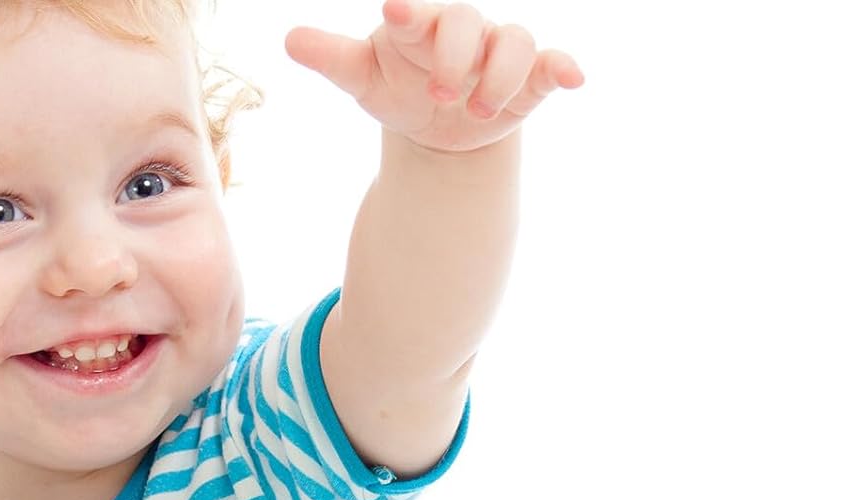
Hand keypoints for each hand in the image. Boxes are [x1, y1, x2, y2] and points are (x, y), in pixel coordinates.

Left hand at [286, 0, 583, 153]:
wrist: (434, 126)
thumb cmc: (397, 87)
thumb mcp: (362, 78)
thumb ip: (332, 57)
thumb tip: (289, 40)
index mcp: (420, 24)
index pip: (417, 12)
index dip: (412, 13)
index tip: (396, 13)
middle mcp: (464, 29)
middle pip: (468, 24)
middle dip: (454, 56)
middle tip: (438, 93)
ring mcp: (498, 51)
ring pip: (513, 43)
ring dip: (499, 75)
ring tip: (477, 109)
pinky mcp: (528, 78)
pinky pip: (551, 64)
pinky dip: (563, 68)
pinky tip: (571, 78)